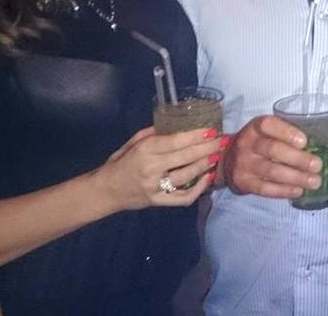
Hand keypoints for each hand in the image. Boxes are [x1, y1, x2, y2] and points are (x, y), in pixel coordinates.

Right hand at [95, 127, 225, 210]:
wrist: (106, 190)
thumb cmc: (120, 162)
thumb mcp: (132, 142)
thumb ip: (153, 133)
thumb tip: (177, 125)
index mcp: (144, 150)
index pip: (174, 142)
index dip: (195, 136)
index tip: (211, 130)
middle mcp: (151, 168)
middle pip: (184, 158)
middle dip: (206, 148)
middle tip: (221, 141)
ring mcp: (155, 187)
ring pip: (186, 177)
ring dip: (204, 166)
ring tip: (216, 157)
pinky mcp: (158, 202)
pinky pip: (182, 198)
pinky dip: (198, 190)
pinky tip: (207, 179)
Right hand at [223, 115, 320, 197]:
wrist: (227, 161)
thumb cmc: (257, 144)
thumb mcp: (265, 133)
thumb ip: (284, 136)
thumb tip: (316, 148)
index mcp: (255, 127)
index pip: (268, 125)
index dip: (286, 132)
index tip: (304, 141)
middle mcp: (247, 143)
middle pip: (272, 149)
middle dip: (297, 158)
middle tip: (317, 165)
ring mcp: (244, 164)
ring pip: (271, 171)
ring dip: (295, 177)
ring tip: (314, 181)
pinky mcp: (244, 182)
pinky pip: (265, 188)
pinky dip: (283, 191)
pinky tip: (298, 190)